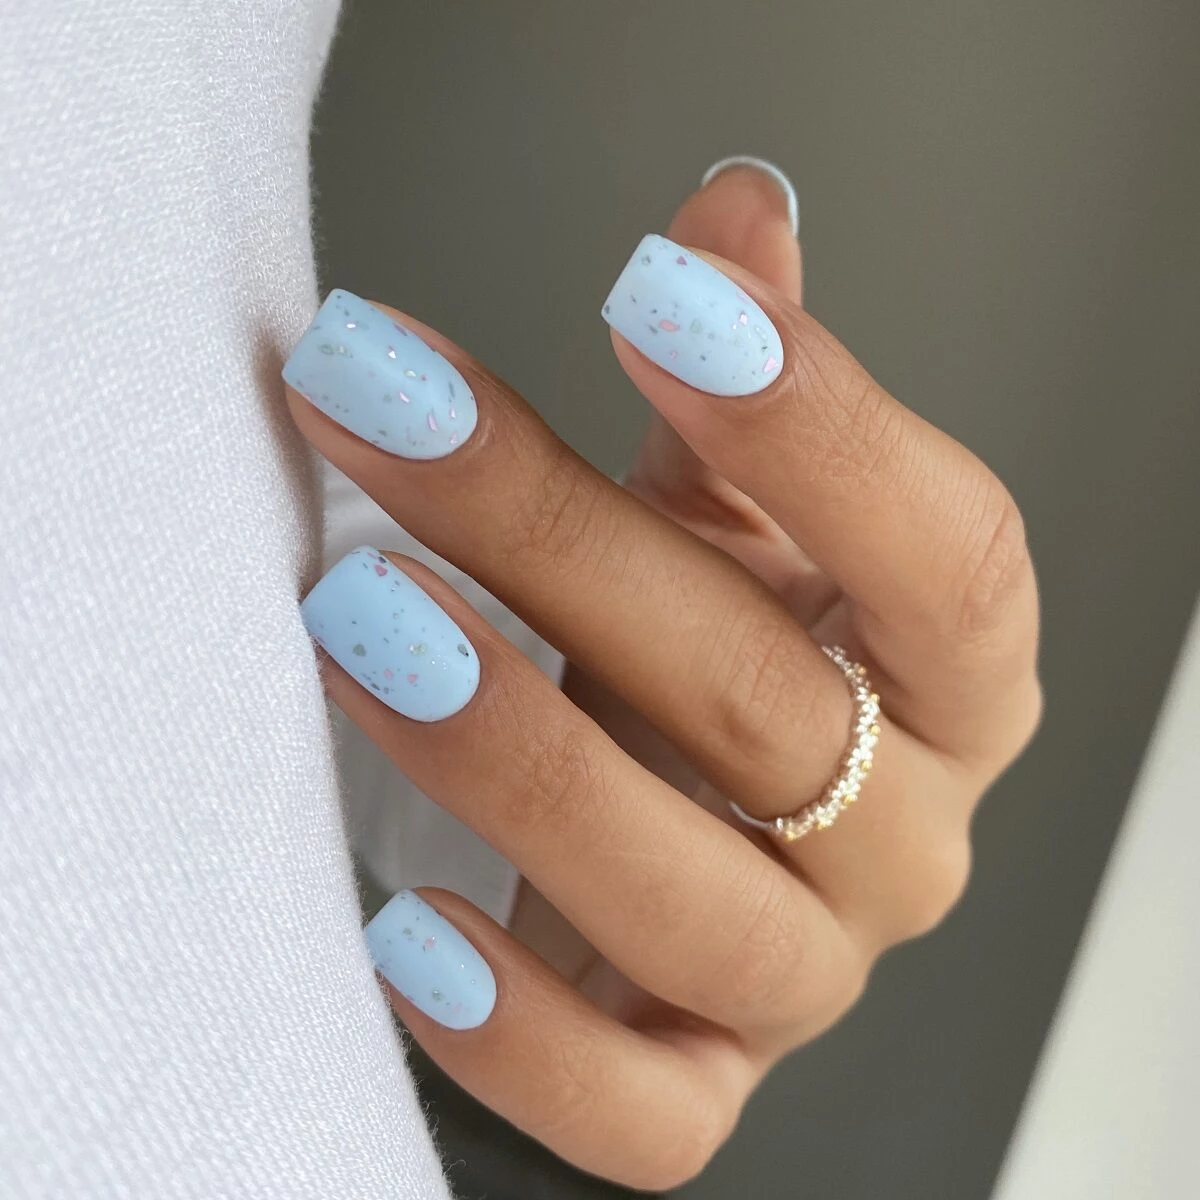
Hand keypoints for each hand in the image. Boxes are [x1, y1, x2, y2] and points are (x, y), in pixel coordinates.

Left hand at [282, 164, 1040, 1190]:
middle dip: (562, 544)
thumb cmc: (710, 645)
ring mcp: (803, 968)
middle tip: (394, 409)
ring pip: (695, 904)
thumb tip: (732, 215)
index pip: (945, 554)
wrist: (677, 811)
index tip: (657, 293)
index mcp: (950, 677)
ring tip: (363, 623)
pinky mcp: (698, 1074)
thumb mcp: (738, 512)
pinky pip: (643, 1113)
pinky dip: (526, 1044)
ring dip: (520, 761)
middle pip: (764, 703)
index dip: (819, 425)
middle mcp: (899, 832)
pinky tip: (408, 940)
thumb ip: (742, 385)